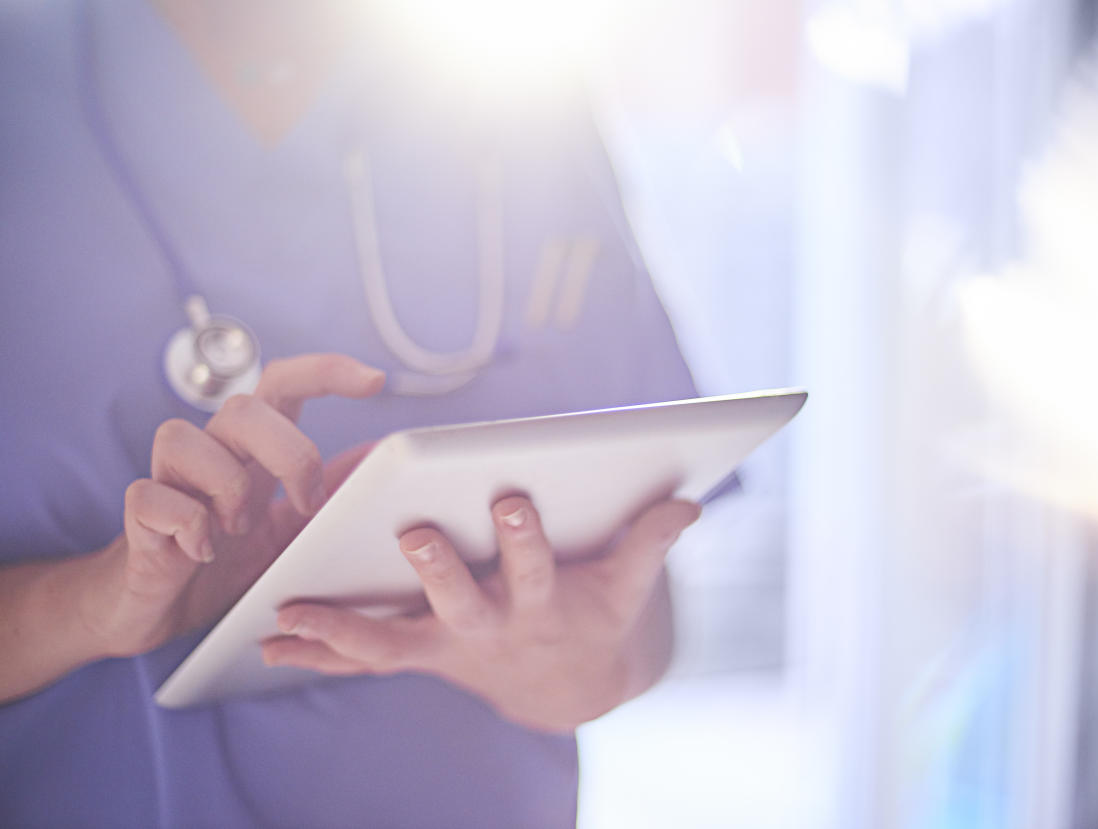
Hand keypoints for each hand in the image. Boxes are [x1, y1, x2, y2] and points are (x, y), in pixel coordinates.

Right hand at [81, 354, 384, 657]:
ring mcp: (170, 482)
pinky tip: (201, 552)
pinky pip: (151, 495)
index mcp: (253, 450)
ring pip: (182, 437)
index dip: (326, 371)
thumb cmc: (224, 563)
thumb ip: (328, 493)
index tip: (375, 382)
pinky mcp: (140, 518)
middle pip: (243, 407)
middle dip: (289, 452)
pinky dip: (186, 524)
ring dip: (227, 486)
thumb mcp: (292, 530)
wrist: (163, 612)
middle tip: (306, 504)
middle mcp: (211, 453)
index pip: (283, 384)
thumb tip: (376, 456)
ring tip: (237, 531)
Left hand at [262, 496, 701, 732]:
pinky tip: (271, 639)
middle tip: (411, 533)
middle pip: (461, 603)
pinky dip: (320, 651)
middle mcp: (491, 629)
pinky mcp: (422, 654)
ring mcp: (450, 647)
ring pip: (392, 644)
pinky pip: (366, 658)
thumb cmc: (595, 619)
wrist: (565, 688)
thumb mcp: (627, 587)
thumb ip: (648, 540)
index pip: (536, 569)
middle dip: (437, 572)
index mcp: (542, 605)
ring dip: (341, 631)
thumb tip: (688, 501)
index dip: (525, 539)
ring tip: (288, 613)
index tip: (510, 498)